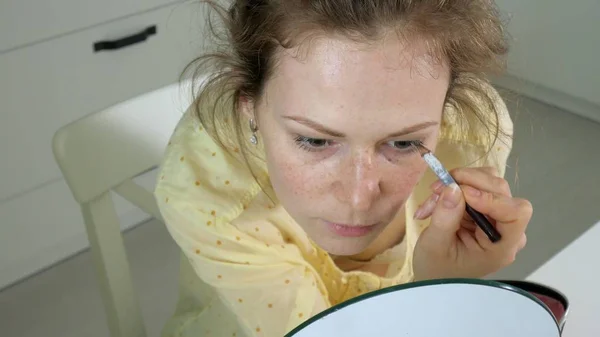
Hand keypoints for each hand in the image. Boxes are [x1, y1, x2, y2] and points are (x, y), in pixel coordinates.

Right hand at [412, 167, 530, 280]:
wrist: (435, 276)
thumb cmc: (436, 269)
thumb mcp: (434, 245)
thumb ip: (445, 217)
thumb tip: (453, 187)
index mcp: (502, 247)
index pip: (516, 213)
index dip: (491, 198)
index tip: (461, 193)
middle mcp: (507, 230)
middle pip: (501, 191)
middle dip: (467, 183)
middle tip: (435, 188)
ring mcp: (499, 217)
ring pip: (490, 182)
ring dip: (459, 182)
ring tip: (434, 196)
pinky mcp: (488, 208)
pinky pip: (479, 184)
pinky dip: (458, 184)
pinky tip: (440, 198)